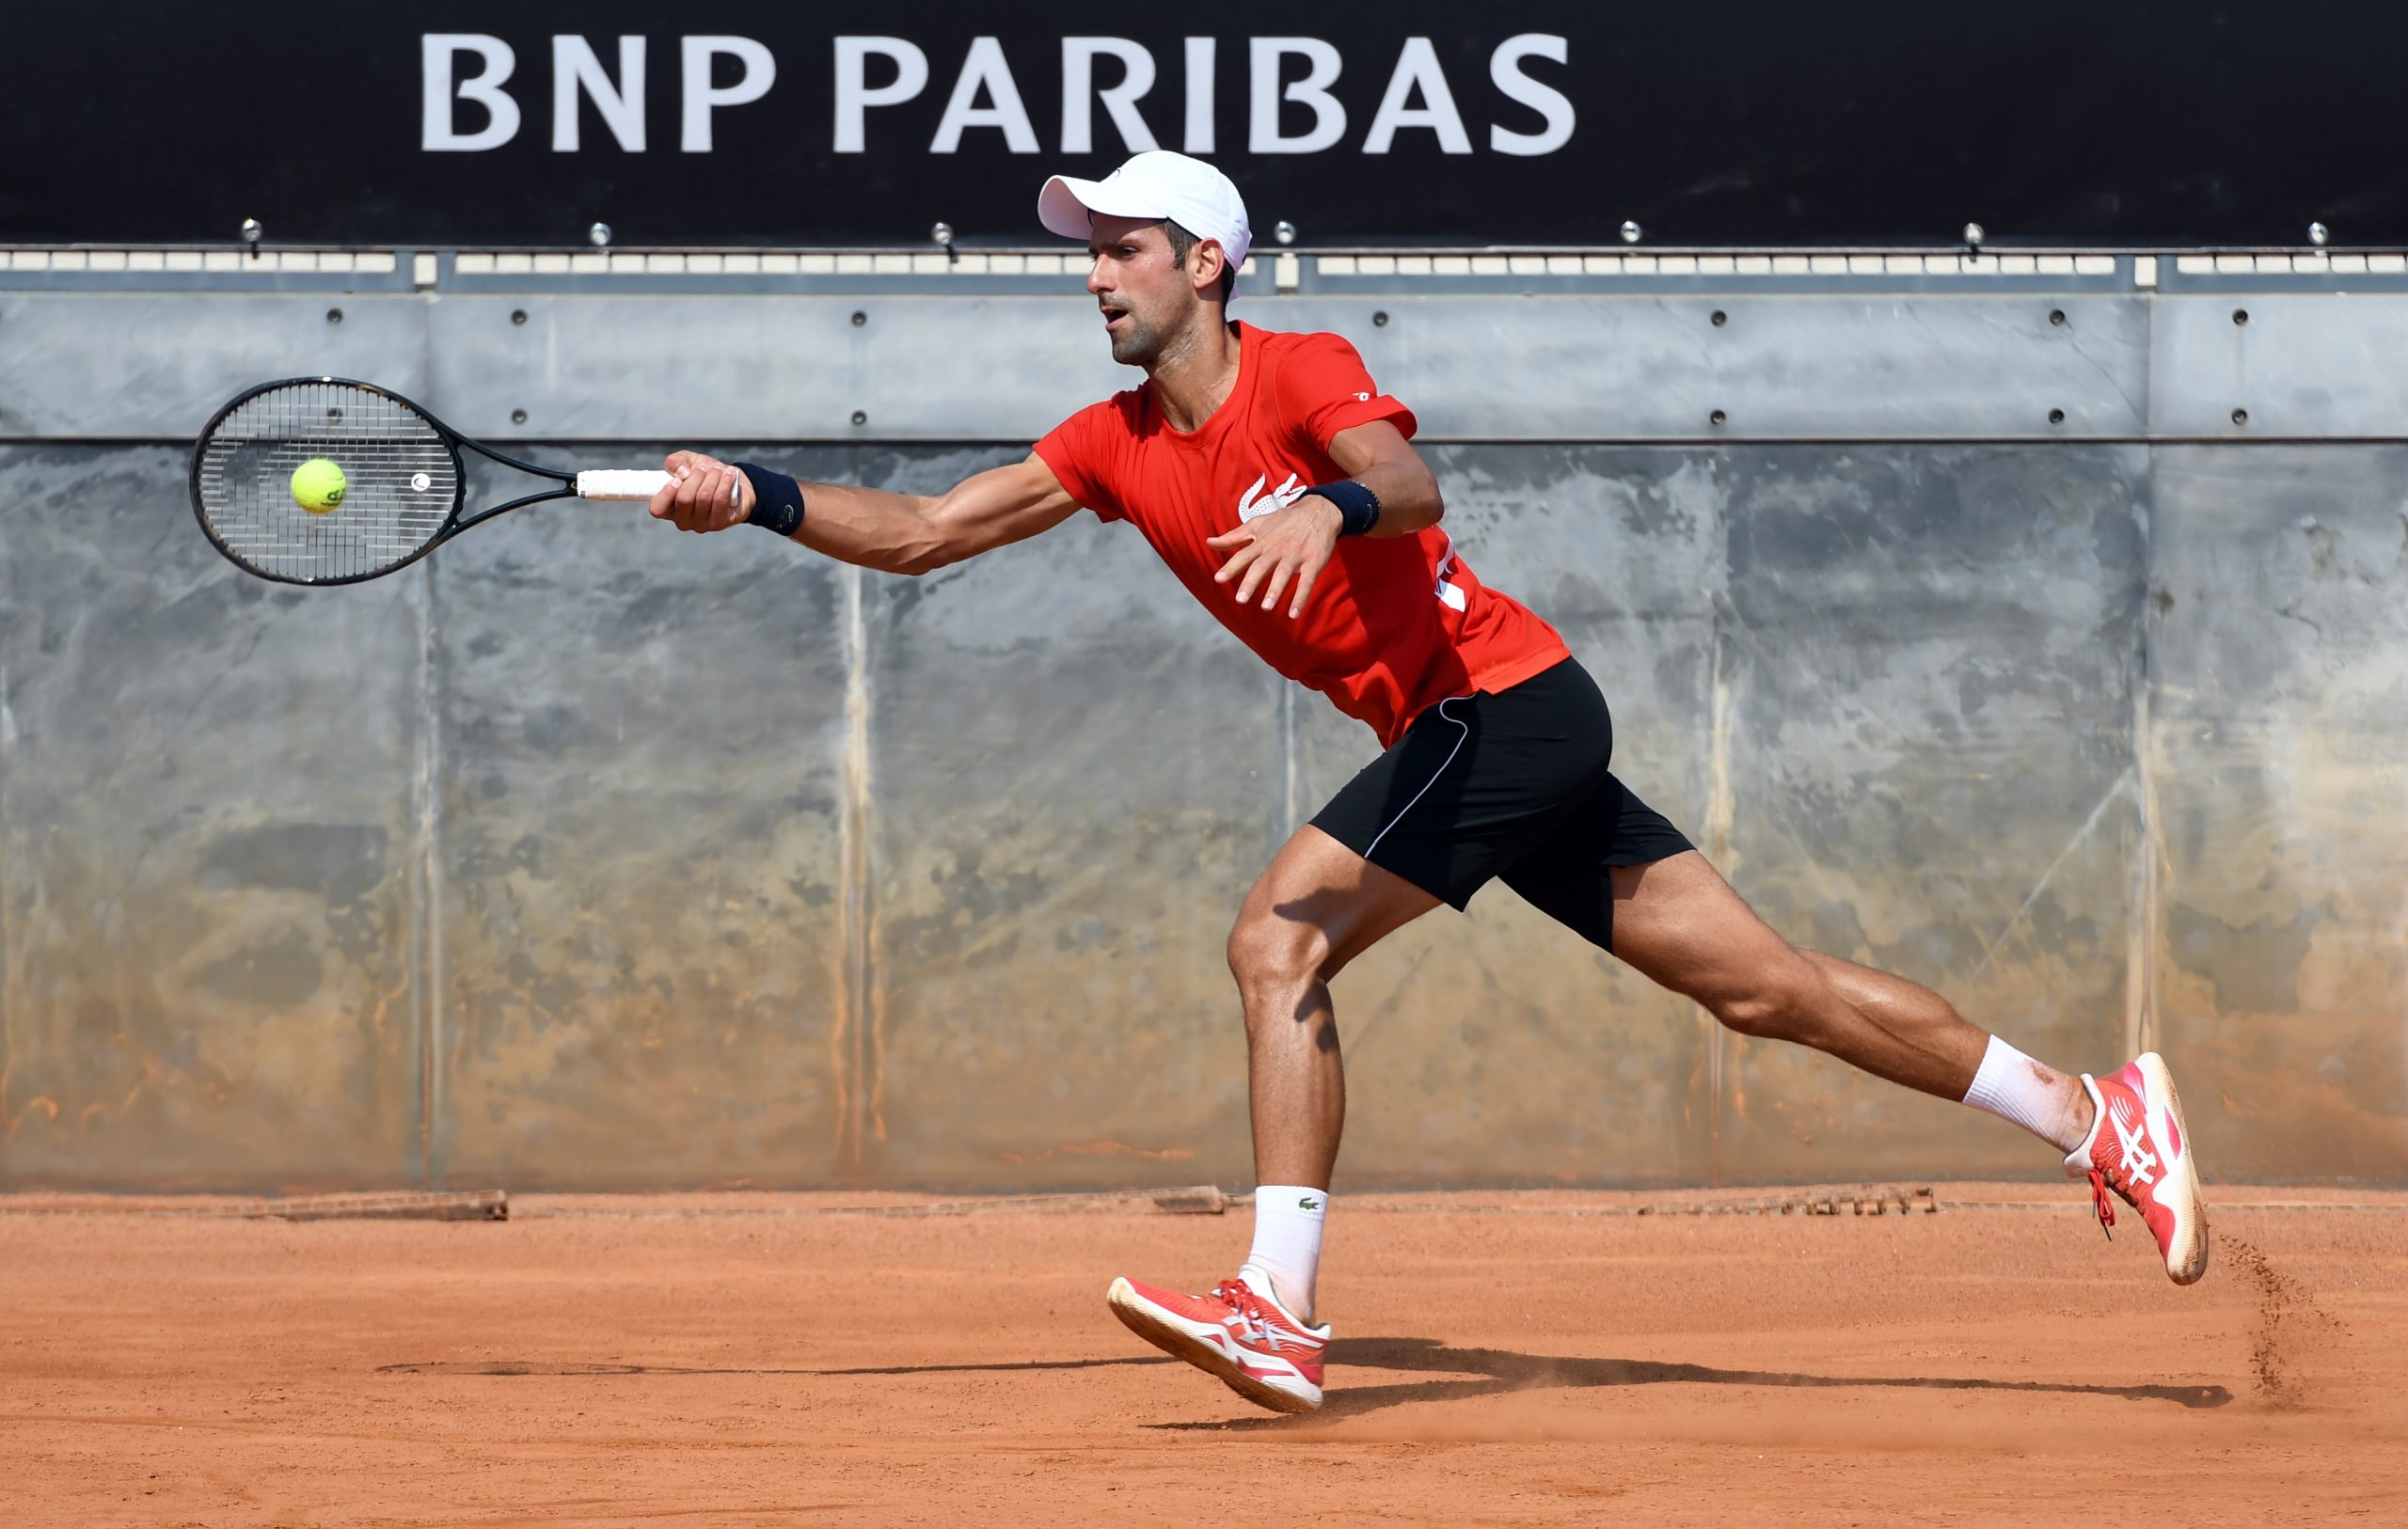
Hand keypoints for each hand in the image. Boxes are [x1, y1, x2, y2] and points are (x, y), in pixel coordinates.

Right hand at [649, 450, 752, 532]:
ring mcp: (701, 524)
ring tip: (717, 469)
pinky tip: (729, 474)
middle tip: (703, 468)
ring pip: (704, 497)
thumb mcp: (687, 462)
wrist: (731, 480)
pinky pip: (720, 500)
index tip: (677, 479)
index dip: (666, 494)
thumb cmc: (704, 473)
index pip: (658, 509)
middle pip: (685, 499)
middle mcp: (682, 520)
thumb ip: (676, 461)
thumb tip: (681, 471)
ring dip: (712, 477)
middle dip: (695, 477)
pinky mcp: (719, 523)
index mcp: (668, 507)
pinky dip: (725, 483)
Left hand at [1206, 497, 1342, 617]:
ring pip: (1283, 574)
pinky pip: (1307, 581)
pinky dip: (1301, 597)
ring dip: (1275, 590)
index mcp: (1262, 542)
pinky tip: (1293, 613)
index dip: (1231, 567)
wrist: (1319, 511)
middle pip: (1261, 566)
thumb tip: (1209, 542)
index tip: (1218, 579)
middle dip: (1251, 582)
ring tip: (1266, 607)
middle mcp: (1277, 549)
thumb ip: (1233, 537)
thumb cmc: (1284, 521)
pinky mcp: (1313, 562)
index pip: (1243, 555)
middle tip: (1240, 599)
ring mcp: (1295, 555)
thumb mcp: (1257, 525)